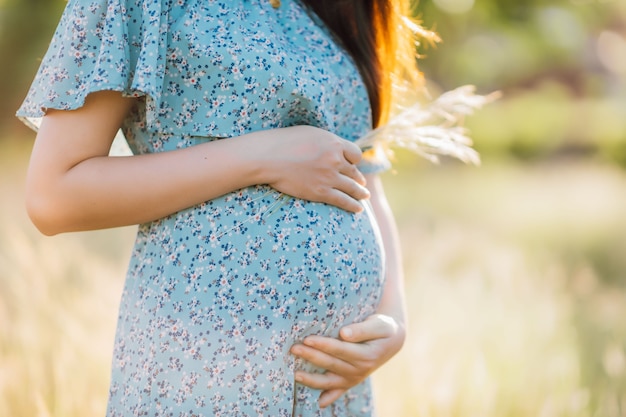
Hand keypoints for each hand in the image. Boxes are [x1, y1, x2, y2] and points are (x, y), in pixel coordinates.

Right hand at [259, 125, 369, 212]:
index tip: (353, 165)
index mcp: (334, 143)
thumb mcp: (310, 133)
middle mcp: (335, 159)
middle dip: (358, 178)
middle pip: (354, 171)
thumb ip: (326, 141)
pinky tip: (358, 208)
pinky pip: (343, 200)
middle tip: (361, 183)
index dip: (355, 161)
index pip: (355, 155)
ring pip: (352, 187)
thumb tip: (334, 147)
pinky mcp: (321, 191)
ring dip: (360, 193)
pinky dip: (353, 205)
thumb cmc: (284, 142)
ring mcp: (329, 177)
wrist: (269, 157)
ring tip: (364, 196)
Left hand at [289, 314, 404, 407]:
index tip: (307, 338)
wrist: (392, 340)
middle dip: (311, 356)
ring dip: (311, 379)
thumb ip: (362, 330)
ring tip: (295, 375)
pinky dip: (327, 398)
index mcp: (366, 355)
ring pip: (330, 381)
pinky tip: (318, 402)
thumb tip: (344, 334)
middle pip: (331, 364)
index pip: (340, 350)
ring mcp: (354, 378)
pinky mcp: (350, 382)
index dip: (324, 344)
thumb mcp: (379, 325)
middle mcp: (360, 370)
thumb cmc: (383, 328)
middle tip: (294, 349)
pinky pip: (337, 392)